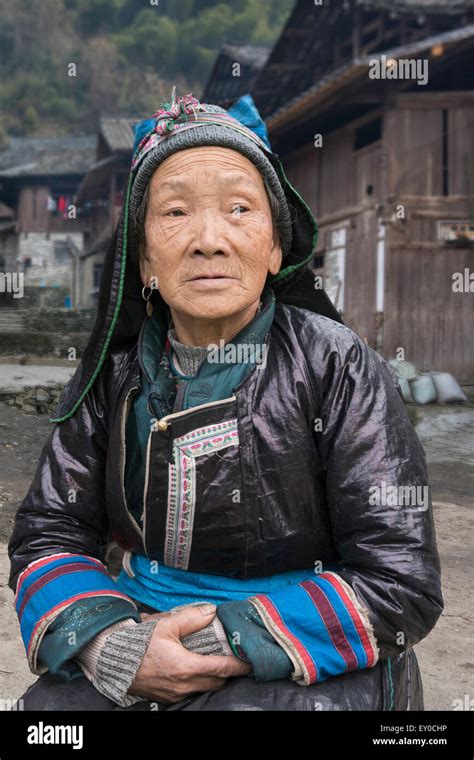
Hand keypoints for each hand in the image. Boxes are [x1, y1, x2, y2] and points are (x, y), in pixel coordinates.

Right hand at [129, 604, 250, 702]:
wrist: (115, 662)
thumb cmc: (140, 644)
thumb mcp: (166, 625)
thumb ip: (191, 618)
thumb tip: (211, 611)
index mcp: (186, 667)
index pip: (222, 668)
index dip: (239, 665)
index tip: (250, 661)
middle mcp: (184, 685)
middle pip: (217, 682)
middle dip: (227, 672)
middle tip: (233, 658)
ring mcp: (176, 694)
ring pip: (205, 689)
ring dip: (213, 678)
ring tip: (216, 662)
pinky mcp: (168, 697)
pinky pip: (191, 692)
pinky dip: (199, 682)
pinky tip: (196, 670)